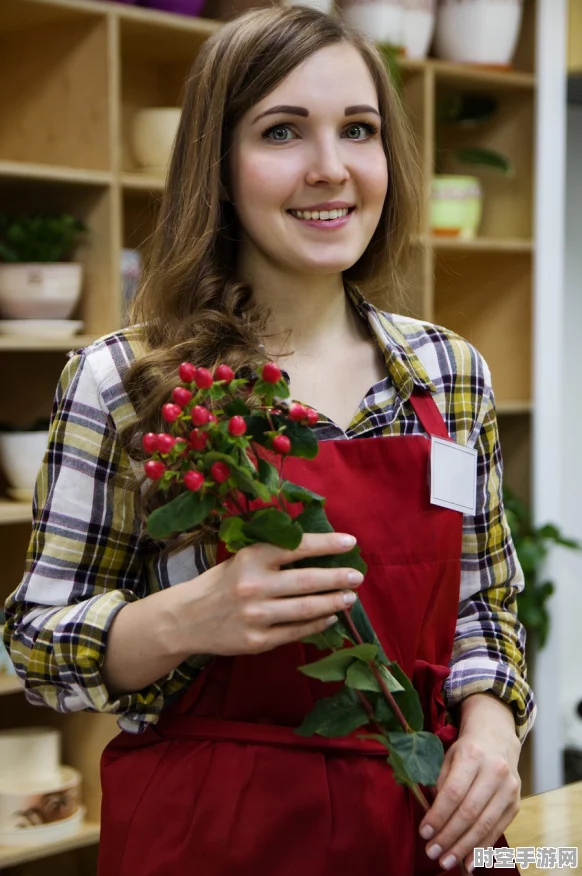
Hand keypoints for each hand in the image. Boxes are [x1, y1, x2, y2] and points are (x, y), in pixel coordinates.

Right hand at [171, 532, 363, 656]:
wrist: (185, 619)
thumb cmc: (219, 584)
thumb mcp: (240, 559)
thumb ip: (272, 555)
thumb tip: (317, 551)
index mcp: (251, 558)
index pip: (296, 547)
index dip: (326, 544)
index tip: (350, 542)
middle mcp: (254, 586)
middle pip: (307, 581)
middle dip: (337, 578)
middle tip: (357, 576)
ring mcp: (256, 616)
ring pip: (305, 609)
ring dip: (333, 603)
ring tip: (349, 597)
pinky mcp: (256, 641)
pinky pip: (295, 632)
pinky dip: (316, 624)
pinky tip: (329, 617)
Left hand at [418, 693, 520, 872]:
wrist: (497, 737)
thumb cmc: (467, 749)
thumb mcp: (449, 757)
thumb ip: (441, 784)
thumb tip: (433, 818)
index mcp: (472, 755)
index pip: (454, 792)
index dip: (438, 815)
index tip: (424, 832)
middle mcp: (494, 771)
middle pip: (469, 812)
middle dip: (449, 836)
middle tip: (433, 852)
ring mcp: (509, 788)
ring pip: (485, 824)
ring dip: (464, 847)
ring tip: (447, 861)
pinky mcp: (515, 803)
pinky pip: (498, 830)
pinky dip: (482, 848)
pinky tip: (470, 861)